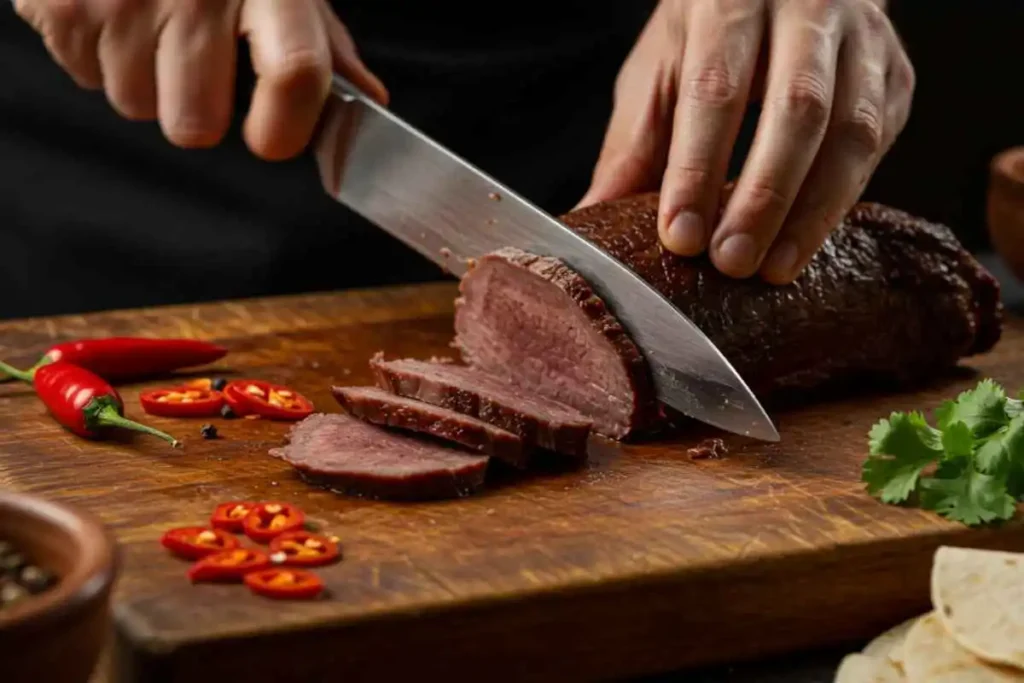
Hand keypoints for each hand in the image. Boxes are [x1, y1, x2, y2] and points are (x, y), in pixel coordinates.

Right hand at [14, 0, 387, 160]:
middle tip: (195, 65)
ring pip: (138, 107)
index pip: (295, 71)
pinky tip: (115, 11)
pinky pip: (88, 77)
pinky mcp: (63, 5)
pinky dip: (100, 55)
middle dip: (196, 110)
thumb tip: (367, 97)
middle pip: (195, 124)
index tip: (273, 139)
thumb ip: (324, 43)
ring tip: (151, 23)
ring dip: (145, 80)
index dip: (285, 126)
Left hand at [579, 0, 914, 283]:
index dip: (698, 169)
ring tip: (774, 268)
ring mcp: (862, 39)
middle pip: (797, 111)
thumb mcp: (659, 69)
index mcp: (731, 0)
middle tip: (732, 262)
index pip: (716, 90)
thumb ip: (632, 144)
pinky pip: (880, 141)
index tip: (681, 236)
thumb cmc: (709, 31)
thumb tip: (591, 220)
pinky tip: (808, 237)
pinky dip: (844, 197)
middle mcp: (807, 8)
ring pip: (852, 132)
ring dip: (813, 211)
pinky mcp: (896, 72)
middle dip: (764, 198)